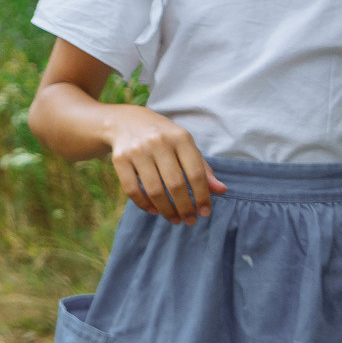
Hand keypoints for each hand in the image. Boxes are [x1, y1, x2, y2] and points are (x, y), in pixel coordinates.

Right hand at [102, 104, 225, 224]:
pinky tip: (154, 211)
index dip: (202, 196)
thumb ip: (203, 168)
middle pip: (175, 184)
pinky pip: (132, 189)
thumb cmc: (164, 138)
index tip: (205, 213)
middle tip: (190, 220)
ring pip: (154, 190)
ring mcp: (137, 150)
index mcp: (180, 137)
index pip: (196, 173)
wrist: (126, 121)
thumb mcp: (185, 146)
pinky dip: (144, 204)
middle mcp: (159, 142)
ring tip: (174, 219)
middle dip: (185, 207)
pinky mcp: (120, 159)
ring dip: (167, 210)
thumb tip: (221, 190)